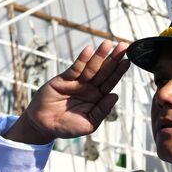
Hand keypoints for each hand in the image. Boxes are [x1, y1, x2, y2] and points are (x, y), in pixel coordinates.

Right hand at [4, 41, 129, 144]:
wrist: (44, 126)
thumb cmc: (67, 127)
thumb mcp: (89, 124)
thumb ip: (102, 111)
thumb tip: (115, 96)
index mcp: (97, 98)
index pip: (110, 82)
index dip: (119, 72)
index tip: (127, 61)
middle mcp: (89, 88)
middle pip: (104, 71)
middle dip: (114, 58)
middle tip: (123, 46)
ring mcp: (77, 82)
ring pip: (91, 67)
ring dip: (99, 55)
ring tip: (108, 44)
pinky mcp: (64, 79)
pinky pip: (75, 68)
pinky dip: (82, 59)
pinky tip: (89, 51)